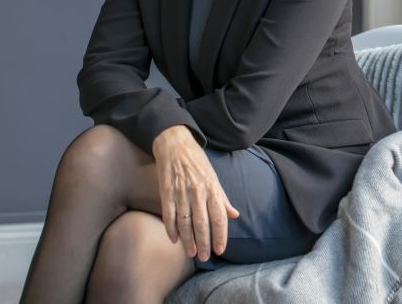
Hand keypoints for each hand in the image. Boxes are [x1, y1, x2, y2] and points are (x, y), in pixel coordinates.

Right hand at [152, 126, 239, 261]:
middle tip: (205, 257)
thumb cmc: (198, 162)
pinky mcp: (166, 193)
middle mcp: (198, 192)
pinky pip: (169, 215)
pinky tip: (174, 240)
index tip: (220, 249)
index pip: (219, 217)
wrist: (176, 145)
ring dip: (188, 240)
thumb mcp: (214, 178)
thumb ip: (223, 199)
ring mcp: (181, 193)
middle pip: (202, 223)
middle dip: (204, 242)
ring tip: (191, 253)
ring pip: (185, 223)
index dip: (220, 235)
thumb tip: (235, 215)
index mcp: (212, 189)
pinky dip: (171, 229)